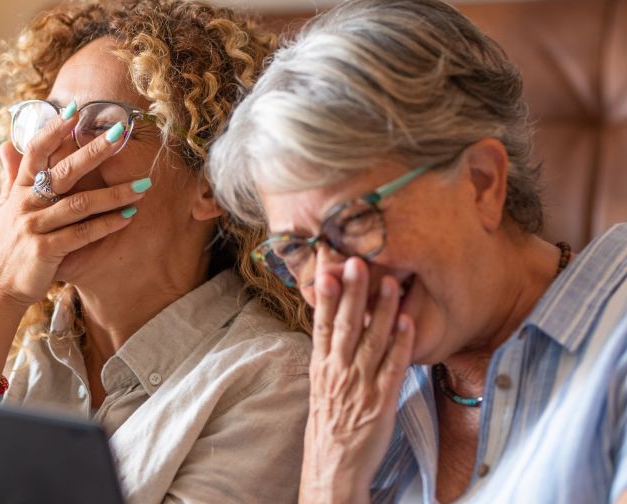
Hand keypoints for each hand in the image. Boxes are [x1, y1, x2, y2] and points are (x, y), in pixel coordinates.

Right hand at [0, 113, 145, 306]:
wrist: (0, 287)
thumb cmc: (10, 243)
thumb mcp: (4, 206)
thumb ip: (10, 173)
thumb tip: (4, 141)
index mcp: (19, 189)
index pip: (35, 151)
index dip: (54, 129)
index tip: (75, 110)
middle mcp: (26, 204)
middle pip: (63, 171)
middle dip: (94, 150)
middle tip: (121, 133)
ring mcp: (34, 227)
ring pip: (80, 204)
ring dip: (114, 193)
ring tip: (143, 184)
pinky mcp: (45, 250)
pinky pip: (82, 233)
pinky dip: (107, 224)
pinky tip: (129, 215)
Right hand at [299, 257, 414, 503]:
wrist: (333, 466)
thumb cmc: (329, 423)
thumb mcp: (321, 384)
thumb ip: (328, 353)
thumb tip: (333, 321)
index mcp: (322, 366)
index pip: (322, 324)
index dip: (327, 296)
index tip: (329, 268)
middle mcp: (339, 371)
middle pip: (346, 325)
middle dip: (353, 292)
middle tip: (357, 262)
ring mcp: (360, 385)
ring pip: (372, 341)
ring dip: (382, 310)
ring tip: (390, 281)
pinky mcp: (381, 401)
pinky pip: (393, 367)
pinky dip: (401, 344)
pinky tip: (407, 322)